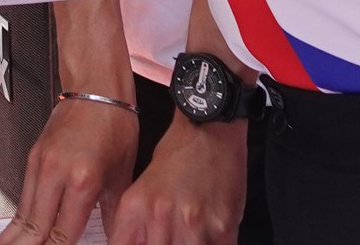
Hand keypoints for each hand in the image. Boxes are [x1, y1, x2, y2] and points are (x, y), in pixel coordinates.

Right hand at [0, 95, 137, 243]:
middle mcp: (55, 173)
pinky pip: (24, 196)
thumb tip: (115, 238)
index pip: (63, 234)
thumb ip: (113, 214)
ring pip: (23, 212)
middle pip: (34, 227)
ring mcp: (40, 164)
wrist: (96, 86)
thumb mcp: (122, 175)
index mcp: (82, 180)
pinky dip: (18, 217)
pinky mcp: (33, 158)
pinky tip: (12, 231)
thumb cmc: (114, 123)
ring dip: (12, 236)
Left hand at [111, 116, 245, 244]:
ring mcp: (193, 224)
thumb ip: (137, 224)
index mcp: (136, 206)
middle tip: (170, 234)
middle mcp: (161, 217)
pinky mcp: (222, 226)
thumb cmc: (178, 152)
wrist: (210, 127)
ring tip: (189, 233)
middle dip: (164, 244)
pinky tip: (207, 234)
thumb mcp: (143, 187)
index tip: (141, 242)